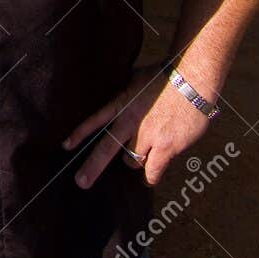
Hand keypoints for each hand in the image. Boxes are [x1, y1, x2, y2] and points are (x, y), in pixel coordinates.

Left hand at [63, 67, 213, 187]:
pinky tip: (148, 179)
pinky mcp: (166, 147)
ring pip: (131, 161)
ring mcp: (148, 136)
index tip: (65, 146)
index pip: (95, 120)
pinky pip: (153, 170)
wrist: (192, 79)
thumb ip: (126, 93)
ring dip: (136, 160)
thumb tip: (121, 94)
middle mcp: (130, 121)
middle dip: (92, 168)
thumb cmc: (167, 75)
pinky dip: (150, 176)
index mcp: (122, 103)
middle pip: (106, 149)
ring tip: (144, 154)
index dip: (80, 134)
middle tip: (81, 182)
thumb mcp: (137, 78)